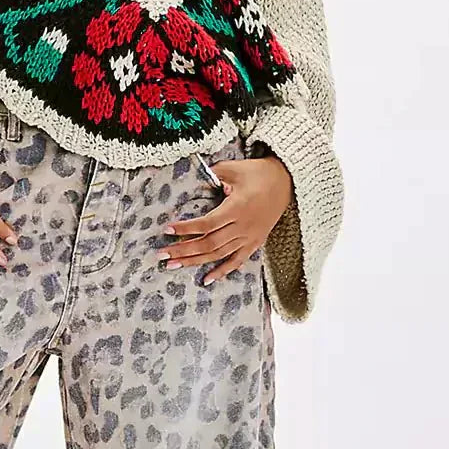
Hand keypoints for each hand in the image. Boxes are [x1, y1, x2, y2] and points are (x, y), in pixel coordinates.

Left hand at [155, 153, 292, 286]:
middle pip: (210, 243)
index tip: (167, 230)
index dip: (186, 229)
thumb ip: (213, 174)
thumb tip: (193, 178)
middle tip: (162, 255)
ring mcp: (250, 237)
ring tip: (173, 265)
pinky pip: (237, 261)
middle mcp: (243, 226)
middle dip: (184, 250)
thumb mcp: (234, 168)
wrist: (287, 182)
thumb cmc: (257, 173)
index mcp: (238, 208)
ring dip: (195, 261)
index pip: (207, 223)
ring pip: (219, 254)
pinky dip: (222, 272)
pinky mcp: (254, 242)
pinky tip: (206, 280)